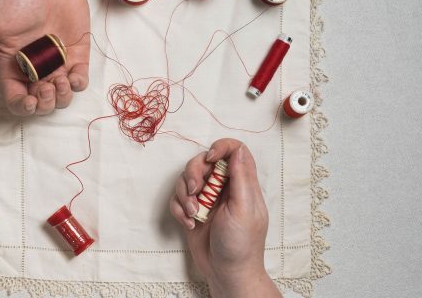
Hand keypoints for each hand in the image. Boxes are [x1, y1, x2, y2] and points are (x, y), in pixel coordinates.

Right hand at [0, 0, 89, 115]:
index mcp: (13, 66)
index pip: (17, 98)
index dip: (23, 106)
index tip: (28, 100)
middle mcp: (35, 69)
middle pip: (41, 103)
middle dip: (44, 102)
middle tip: (45, 87)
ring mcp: (57, 63)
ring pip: (62, 97)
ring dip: (61, 97)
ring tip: (59, 80)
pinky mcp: (77, 56)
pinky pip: (80, 81)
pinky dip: (78, 85)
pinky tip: (72, 76)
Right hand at [170, 138, 281, 297]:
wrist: (226, 272)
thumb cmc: (241, 244)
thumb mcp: (244, 209)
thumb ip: (241, 177)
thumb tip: (238, 150)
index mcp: (242, 183)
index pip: (235, 150)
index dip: (220, 148)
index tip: (210, 159)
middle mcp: (224, 187)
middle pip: (203, 161)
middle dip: (194, 173)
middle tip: (195, 190)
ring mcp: (207, 199)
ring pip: (187, 179)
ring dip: (184, 195)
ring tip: (193, 214)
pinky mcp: (193, 211)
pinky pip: (178, 199)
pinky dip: (179, 209)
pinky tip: (189, 224)